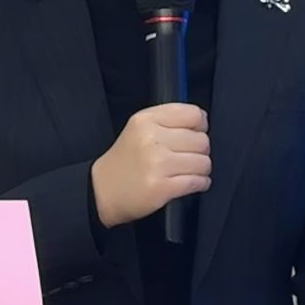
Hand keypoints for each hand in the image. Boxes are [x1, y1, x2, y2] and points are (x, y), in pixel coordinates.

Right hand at [92, 103, 210, 227]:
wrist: (102, 190)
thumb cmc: (125, 160)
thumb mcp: (139, 128)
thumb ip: (168, 119)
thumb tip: (202, 121)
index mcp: (146, 120)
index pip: (193, 114)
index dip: (200, 126)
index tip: (195, 134)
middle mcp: (151, 139)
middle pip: (201, 140)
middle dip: (200, 151)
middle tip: (187, 157)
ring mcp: (157, 163)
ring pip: (203, 162)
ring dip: (201, 169)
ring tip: (188, 171)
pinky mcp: (162, 187)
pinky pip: (198, 181)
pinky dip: (200, 183)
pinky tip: (192, 183)